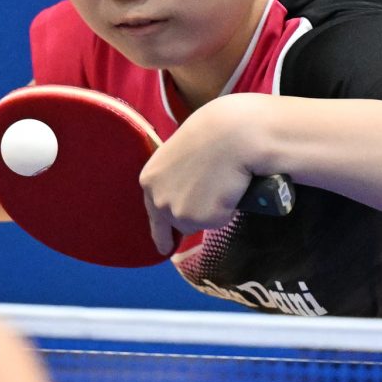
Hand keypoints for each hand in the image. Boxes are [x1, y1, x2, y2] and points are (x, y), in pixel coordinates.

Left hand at [140, 94, 266, 253]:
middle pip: (178, 223)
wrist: (230, 134)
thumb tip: (185, 193)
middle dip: (193, 216)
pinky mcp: (201, 219)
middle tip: (211, 194)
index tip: (164, 248)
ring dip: (212, 210)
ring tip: (222, 183)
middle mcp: (158, 199)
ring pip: (200, 224)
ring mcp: (178, 211)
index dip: (161, 233)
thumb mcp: (180, 155)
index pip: (154, 215)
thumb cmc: (212, 134)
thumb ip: (175, 178)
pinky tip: (229, 188)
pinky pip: (220, 221)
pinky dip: (228, 209)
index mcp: (150, 180)